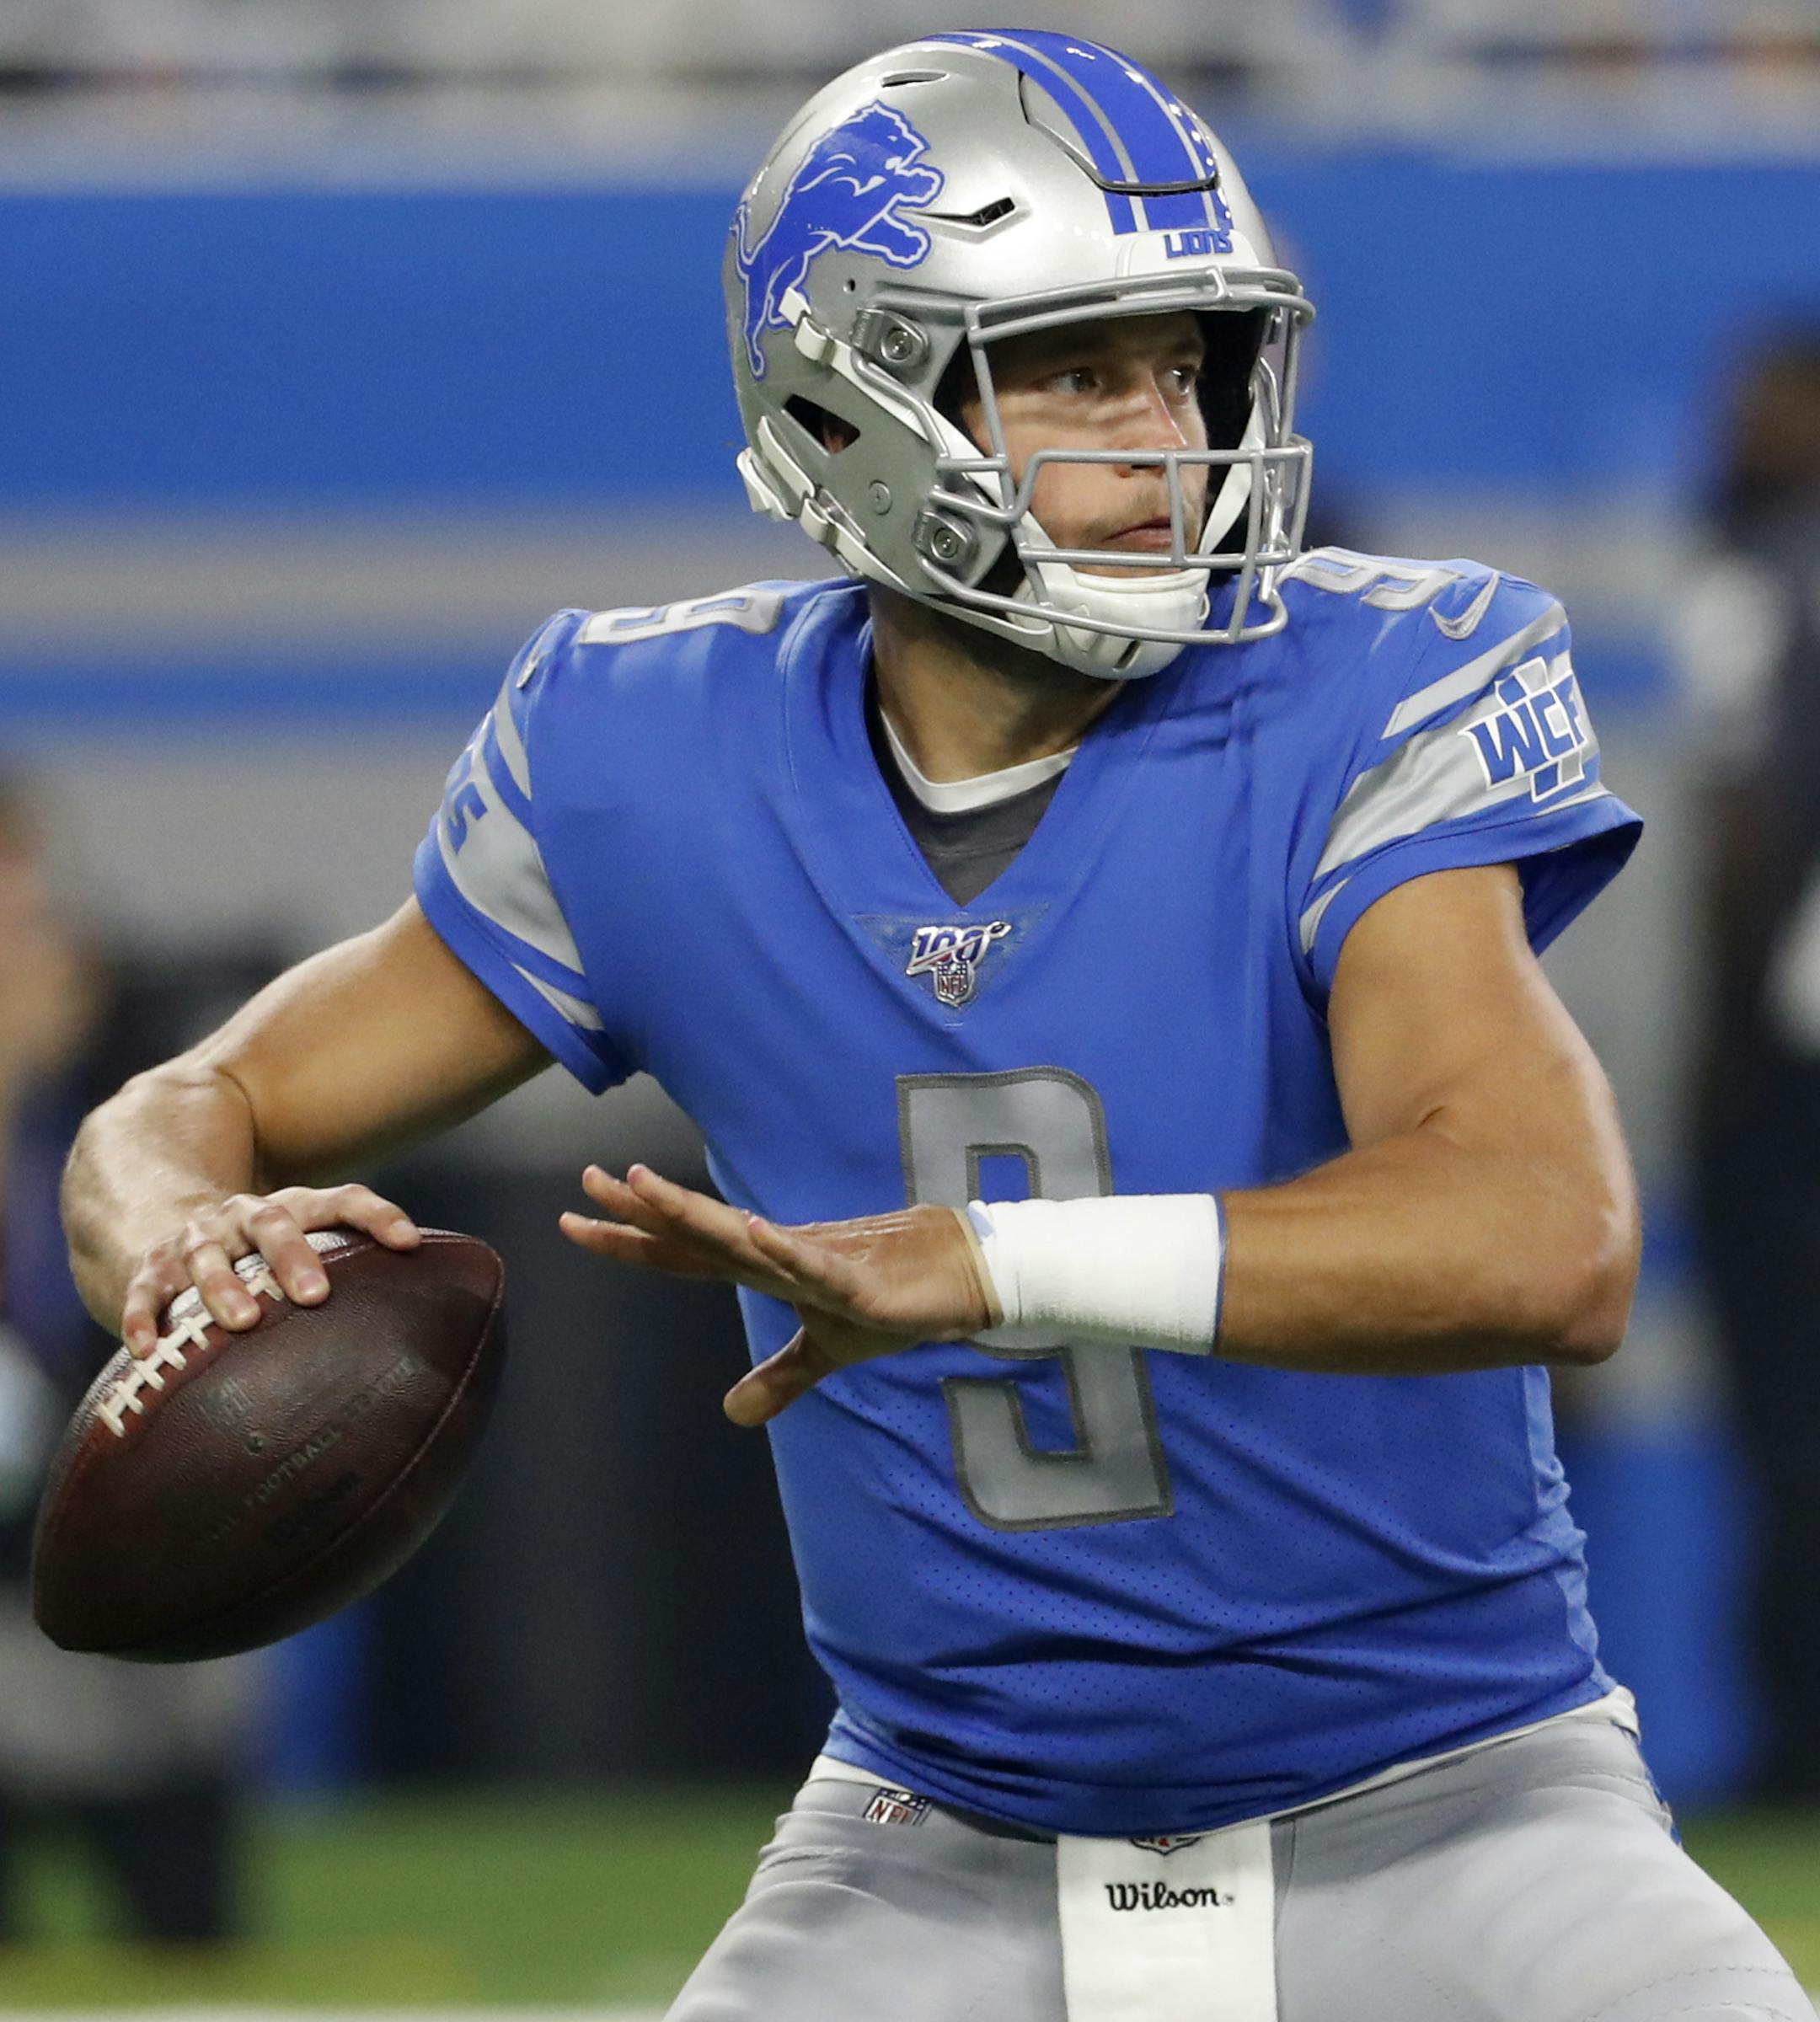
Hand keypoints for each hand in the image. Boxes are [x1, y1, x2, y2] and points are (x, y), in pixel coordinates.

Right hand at [120, 1184, 419, 1358]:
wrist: (160, 1213)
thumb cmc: (257, 1252)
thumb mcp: (300, 1246)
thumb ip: (352, 1274)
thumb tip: (428, 1334)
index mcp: (292, 1208)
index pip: (342, 1200)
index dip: (377, 1215)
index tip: (408, 1242)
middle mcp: (245, 1218)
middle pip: (274, 1223)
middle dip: (294, 1256)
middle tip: (315, 1294)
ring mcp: (196, 1240)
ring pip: (208, 1256)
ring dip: (224, 1286)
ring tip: (244, 1320)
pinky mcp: (150, 1268)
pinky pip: (145, 1291)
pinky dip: (144, 1316)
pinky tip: (148, 1347)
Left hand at [559, 1165, 999, 1425]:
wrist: (965, 1276)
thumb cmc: (895, 1302)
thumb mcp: (828, 1349)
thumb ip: (780, 1377)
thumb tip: (732, 1414)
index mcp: (764, 1270)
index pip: (682, 1254)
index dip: (628, 1240)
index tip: (574, 1217)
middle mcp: (777, 1257)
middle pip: (695, 1234)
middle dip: (638, 1210)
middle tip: (585, 1181)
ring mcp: (815, 1264)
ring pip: (740, 1237)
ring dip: (691, 1212)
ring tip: (641, 1184)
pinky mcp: (858, 1283)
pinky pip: (814, 1265)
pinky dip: (783, 1249)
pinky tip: (751, 1230)